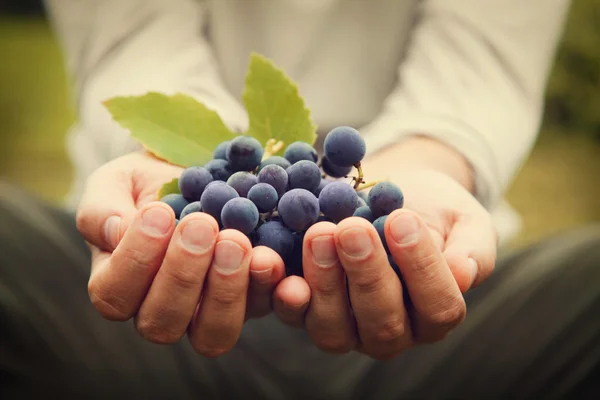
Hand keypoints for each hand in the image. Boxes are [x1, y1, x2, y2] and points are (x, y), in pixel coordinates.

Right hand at [76, 151, 285, 355]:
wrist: (200, 175)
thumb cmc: (150, 184)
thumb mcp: (118, 182)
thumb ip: (101, 208)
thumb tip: (114, 231)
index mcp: (120, 285)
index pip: (115, 294)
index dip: (134, 260)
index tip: (158, 212)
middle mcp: (162, 309)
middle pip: (163, 323)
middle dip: (182, 275)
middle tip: (201, 224)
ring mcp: (209, 311)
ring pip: (213, 334)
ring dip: (225, 289)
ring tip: (235, 240)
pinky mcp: (252, 300)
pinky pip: (262, 308)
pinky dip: (268, 285)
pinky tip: (270, 256)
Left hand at [272, 167, 496, 359]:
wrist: (393, 194)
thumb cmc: (435, 210)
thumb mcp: (465, 221)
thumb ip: (472, 249)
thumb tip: (463, 274)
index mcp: (435, 314)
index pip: (437, 307)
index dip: (421, 268)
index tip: (403, 220)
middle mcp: (391, 331)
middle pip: (381, 322)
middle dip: (365, 274)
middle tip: (352, 228)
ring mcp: (345, 327)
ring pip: (332, 327)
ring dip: (323, 281)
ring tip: (319, 233)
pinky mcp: (307, 310)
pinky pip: (292, 313)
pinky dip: (281, 291)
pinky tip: (273, 261)